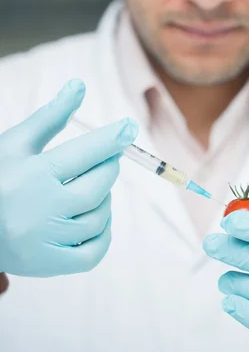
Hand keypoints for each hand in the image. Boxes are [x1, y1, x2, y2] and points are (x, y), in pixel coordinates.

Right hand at [0, 79, 137, 277]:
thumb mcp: (17, 143)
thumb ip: (51, 116)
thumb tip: (79, 85)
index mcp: (33, 175)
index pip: (84, 154)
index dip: (111, 139)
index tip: (129, 127)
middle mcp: (41, 210)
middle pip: (97, 186)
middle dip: (108, 166)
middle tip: (107, 157)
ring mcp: (45, 241)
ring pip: (98, 218)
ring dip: (105, 197)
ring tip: (94, 184)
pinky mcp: (47, 266)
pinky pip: (92, 254)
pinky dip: (103, 234)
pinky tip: (97, 216)